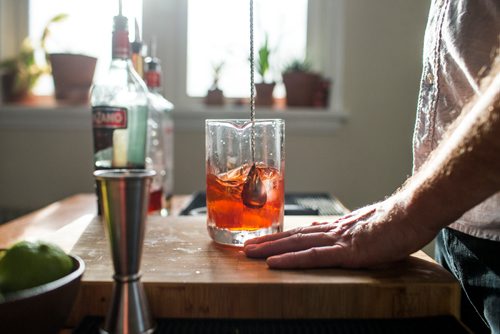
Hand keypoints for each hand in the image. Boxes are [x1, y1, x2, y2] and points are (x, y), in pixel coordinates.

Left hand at [244, 197, 436, 268]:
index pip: (303, 232)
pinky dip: (291, 260)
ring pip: (296, 244)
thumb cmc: (397, 222)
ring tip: (249, 253)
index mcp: (338, 228)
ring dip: (270, 248)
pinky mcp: (347, 251)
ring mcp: (338, 240)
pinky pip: (313, 257)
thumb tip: (339, 235)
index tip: (265, 241)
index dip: (282, 237)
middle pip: (292, 236)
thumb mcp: (369, 227)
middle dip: (267, 242)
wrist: (412, 213)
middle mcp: (332, 231)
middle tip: (246, 247)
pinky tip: (274, 263)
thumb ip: (352, 232)